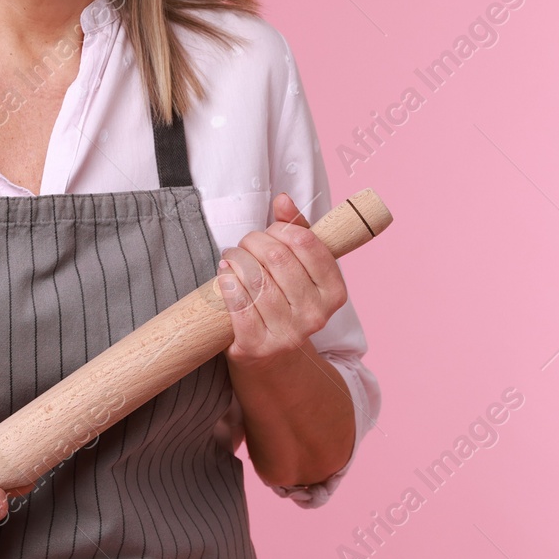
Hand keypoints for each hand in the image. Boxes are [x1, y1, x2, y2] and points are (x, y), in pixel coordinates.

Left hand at [216, 192, 347, 367]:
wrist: (272, 359)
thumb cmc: (285, 303)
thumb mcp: (300, 269)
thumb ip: (296, 230)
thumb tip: (282, 199)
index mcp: (334, 293)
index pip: (305, 242)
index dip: (280, 229)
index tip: (269, 232)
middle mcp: (316, 315)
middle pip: (276, 257)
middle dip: (253, 241)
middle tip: (244, 245)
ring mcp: (288, 334)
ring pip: (254, 278)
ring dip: (236, 259)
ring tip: (231, 258)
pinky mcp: (257, 346)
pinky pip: (237, 302)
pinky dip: (226, 282)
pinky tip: (224, 276)